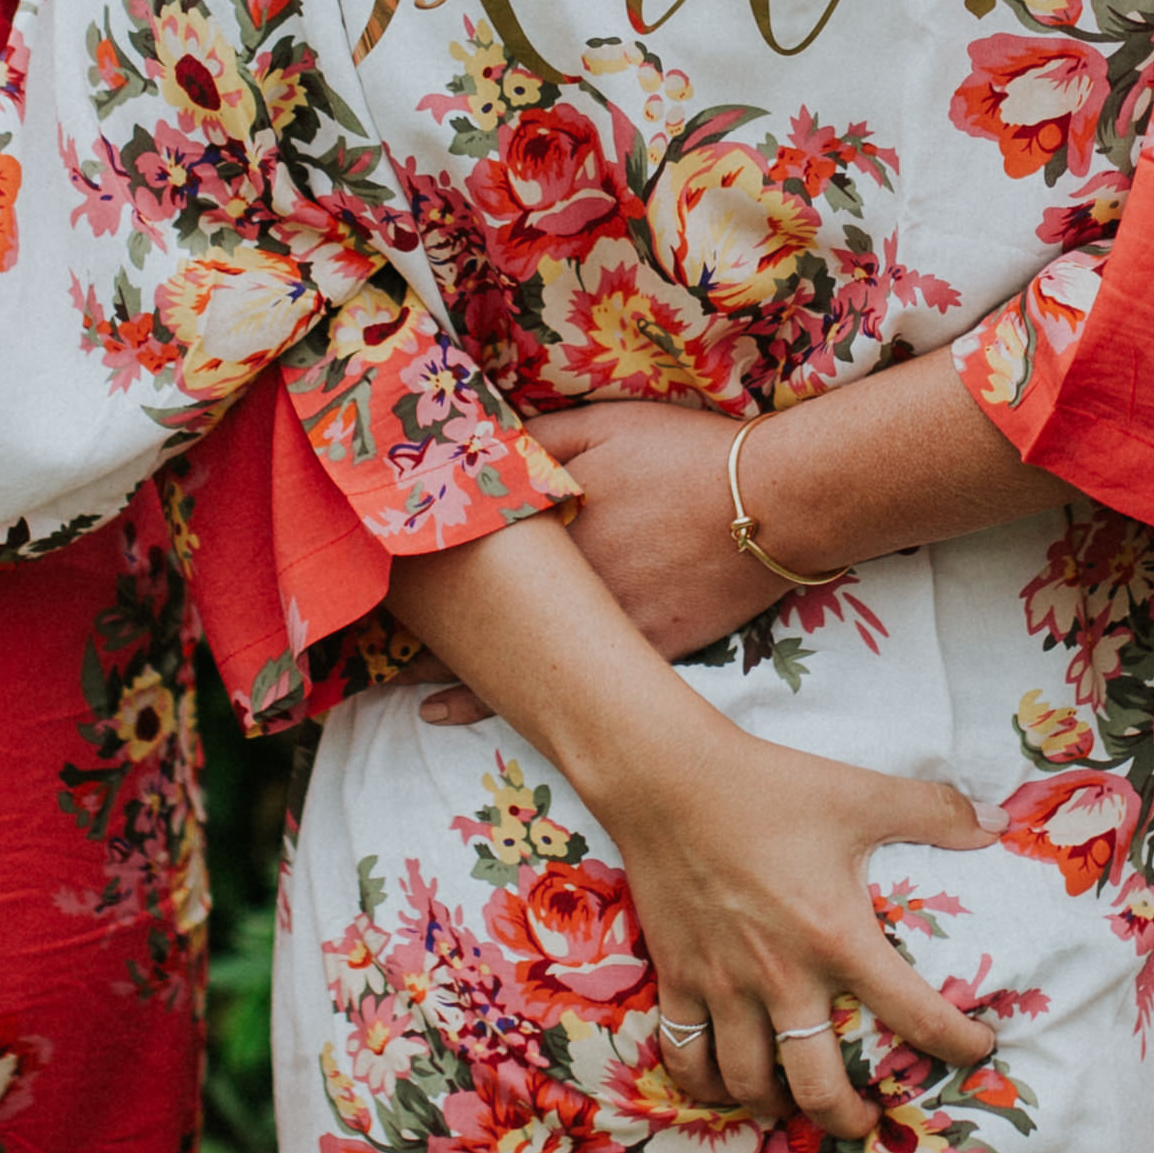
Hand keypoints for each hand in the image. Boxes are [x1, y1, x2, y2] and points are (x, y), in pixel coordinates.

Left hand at [412, 404, 776, 717]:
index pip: (468, 563)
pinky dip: (540, 707)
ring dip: (472, 682)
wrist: (776, 500)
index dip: (422, 583)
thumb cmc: (687, 455)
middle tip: (377, 661)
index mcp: (548, 529)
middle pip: (486, 619)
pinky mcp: (650, 648)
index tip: (383, 593)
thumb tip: (485, 447)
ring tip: (416, 704)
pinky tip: (516, 725)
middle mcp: (566, 588)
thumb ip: (539, 441)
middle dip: (429, 640)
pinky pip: (586, 687)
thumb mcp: (605, 426)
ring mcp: (607, 623)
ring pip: (528, 660)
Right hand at [596, 714, 999, 1137]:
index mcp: (837, 938)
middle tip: (871, 1117)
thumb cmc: (769, 787)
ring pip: (746, 1085)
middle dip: (850, 1119)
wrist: (668, 778)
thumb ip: (933, 811)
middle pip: (818, 1087)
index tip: (978, 1049)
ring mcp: (722, 986)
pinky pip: (684, 1056)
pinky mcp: (676, 978)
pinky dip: (703, 1082)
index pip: (916, 1016)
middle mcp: (781, 977)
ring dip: (777, 1106)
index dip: (958, 1045)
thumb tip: (996, 821)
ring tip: (797, 1102)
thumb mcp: (861, 794)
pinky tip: (723, 1082)